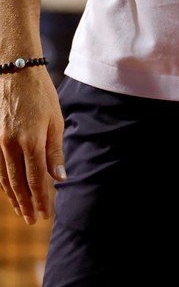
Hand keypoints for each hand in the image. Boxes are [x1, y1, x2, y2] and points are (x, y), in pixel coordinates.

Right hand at [0, 68, 65, 223]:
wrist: (15, 73)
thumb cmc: (41, 94)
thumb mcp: (55, 119)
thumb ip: (55, 150)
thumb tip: (59, 178)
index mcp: (31, 141)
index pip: (37, 179)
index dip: (41, 199)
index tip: (46, 214)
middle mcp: (11, 146)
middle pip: (19, 184)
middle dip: (27, 204)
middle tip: (35, 220)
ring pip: (5, 179)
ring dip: (15, 198)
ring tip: (23, 212)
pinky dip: (5, 183)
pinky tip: (10, 191)